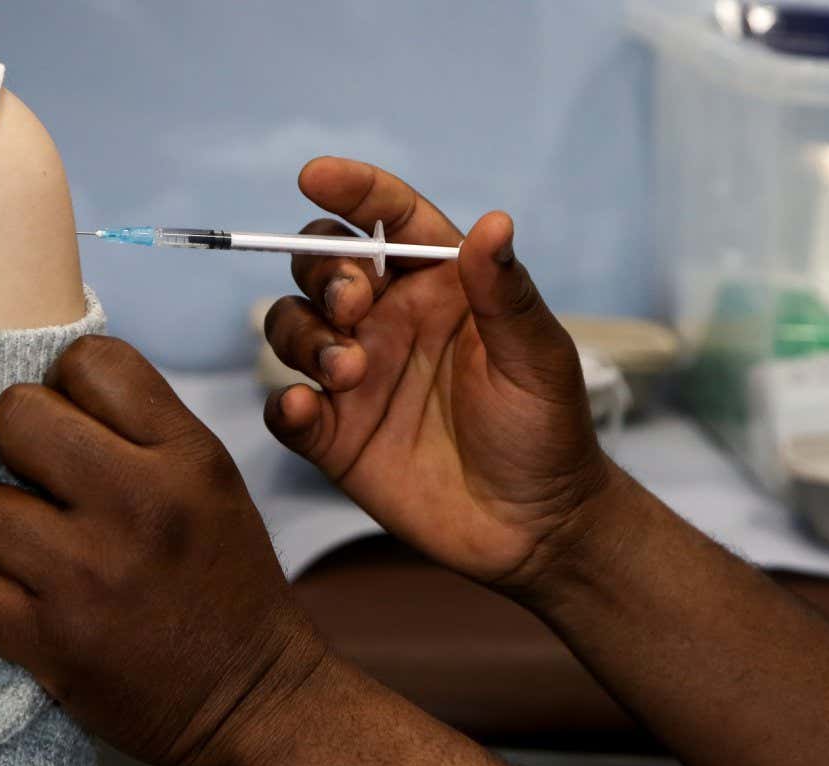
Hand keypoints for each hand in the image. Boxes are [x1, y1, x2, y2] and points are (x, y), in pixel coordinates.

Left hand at [0, 336, 326, 765]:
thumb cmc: (225, 581)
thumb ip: (142, 428)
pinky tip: (28, 600)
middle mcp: (139, 504)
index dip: (68, 386)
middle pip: (14, 414)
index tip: (76, 424)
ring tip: (29, 547)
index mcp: (187, 457)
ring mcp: (89, 574)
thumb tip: (46, 386)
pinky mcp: (50, 641)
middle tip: (39, 481)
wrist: (252, 697)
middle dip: (16, 443)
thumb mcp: (212, 482)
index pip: (87, 360)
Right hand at [263, 157, 616, 586]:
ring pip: (290, 326)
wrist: (533, 527)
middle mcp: (387, 321)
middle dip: (322, 272)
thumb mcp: (538, 357)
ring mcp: (354, 377)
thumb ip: (506, 292)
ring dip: (304, 337)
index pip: (387, 220)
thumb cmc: (545, 430)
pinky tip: (307, 410)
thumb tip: (494, 220)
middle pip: (322, 266)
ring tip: (348, 372)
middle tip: (353, 305)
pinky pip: (285, 407)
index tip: (317, 176)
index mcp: (438, 286)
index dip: (353, 190)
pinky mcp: (332, 435)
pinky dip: (284, 403)